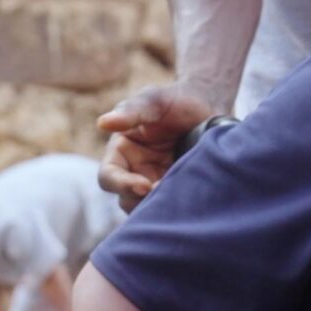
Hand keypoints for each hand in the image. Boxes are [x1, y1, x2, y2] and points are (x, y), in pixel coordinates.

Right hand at [98, 83, 219, 209]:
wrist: (207, 107)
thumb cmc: (174, 100)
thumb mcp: (153, 100)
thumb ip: (131, 111)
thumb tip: (102, 123)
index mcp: (120, 153)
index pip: (108, 177)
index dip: (121, 185)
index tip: (145, 185)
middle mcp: (134, 172)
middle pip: (126, 200)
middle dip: (143, 201)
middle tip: (168, 192)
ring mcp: (155, 184)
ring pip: (147, 210)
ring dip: (160, 208)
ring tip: (182, 194)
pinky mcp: (176, 192)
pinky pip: (171, 208)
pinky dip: (178, 208)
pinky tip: (193, 198)